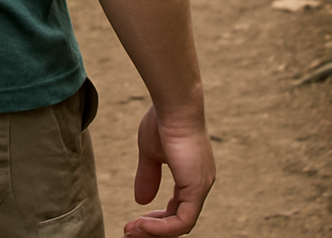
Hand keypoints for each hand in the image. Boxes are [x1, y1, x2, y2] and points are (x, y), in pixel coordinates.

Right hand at [123, 104, 214, 235]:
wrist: (173, 105)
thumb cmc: (162, 120)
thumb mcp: (150, 152)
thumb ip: (148, 175)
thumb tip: (140, 200)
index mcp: (192, 175)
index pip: (178, 209)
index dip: (157, 219)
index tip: (135, 220)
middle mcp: (200, 183)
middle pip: (179, 221)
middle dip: (153, 230)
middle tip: (130, 232)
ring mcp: (200, 186)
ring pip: (181, 225)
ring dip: (154, 231)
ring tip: (132, 230)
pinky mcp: (196, 189)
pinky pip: (182, 221)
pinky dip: (161, 227)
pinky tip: (142, 224)